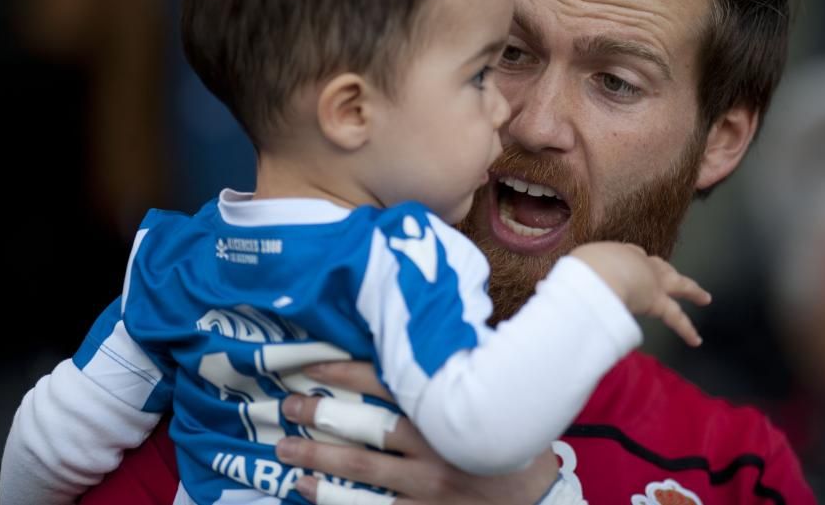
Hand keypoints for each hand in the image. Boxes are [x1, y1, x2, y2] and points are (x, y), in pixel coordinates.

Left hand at [276, 362, 559, 504]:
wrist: (540, 501)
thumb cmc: (515, 442)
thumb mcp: (495, 396)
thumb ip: (461, 370)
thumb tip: (426, 336)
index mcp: (447, 409)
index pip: (386, 384)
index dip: (345, 373)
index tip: (312, 365)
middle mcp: (432, 447)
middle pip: (363, 427)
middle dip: (321, 415)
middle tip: (288, 406)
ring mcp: (426, 486)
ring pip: (359, 470)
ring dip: (316, 458)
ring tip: (284, 447)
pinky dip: (333, 499)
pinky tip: (305, 489)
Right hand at [570, 242, 710, 345]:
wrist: (596, 273)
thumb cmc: (579, 270)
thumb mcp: (570, 268)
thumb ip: (565, 280)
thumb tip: (544, 288)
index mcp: (614, 252)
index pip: (629, 255)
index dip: (629, 261)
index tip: (625, 267)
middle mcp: (637, 262)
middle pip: (657, 264)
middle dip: (662, 268)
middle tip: (666, 271)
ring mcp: (652, 281)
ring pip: (678, 284)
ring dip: (692, 290)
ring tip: (703, 297)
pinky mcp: (658, 302)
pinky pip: (676, 318)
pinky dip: (687, 330)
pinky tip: (696, 340)